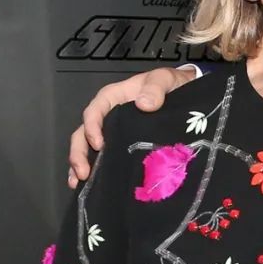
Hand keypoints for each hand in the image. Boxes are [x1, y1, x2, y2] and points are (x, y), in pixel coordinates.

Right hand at [67, 66, 196, 186]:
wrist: (183, 93)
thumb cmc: (169, 84)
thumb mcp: (164, 79)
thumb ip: (155, 87)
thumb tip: (144, 104)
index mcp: (113, 97)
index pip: (94, 111)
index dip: (92, 127)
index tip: (98, 144)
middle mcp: (107, 115)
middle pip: (83, 133)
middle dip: (79, 153)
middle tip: (84, 172)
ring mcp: (111, 131)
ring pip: (86, 147)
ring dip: (80, 165)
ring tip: (81, 182)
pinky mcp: (119, 144)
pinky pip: (100, 157)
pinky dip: (93, 170)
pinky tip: (89, 185)